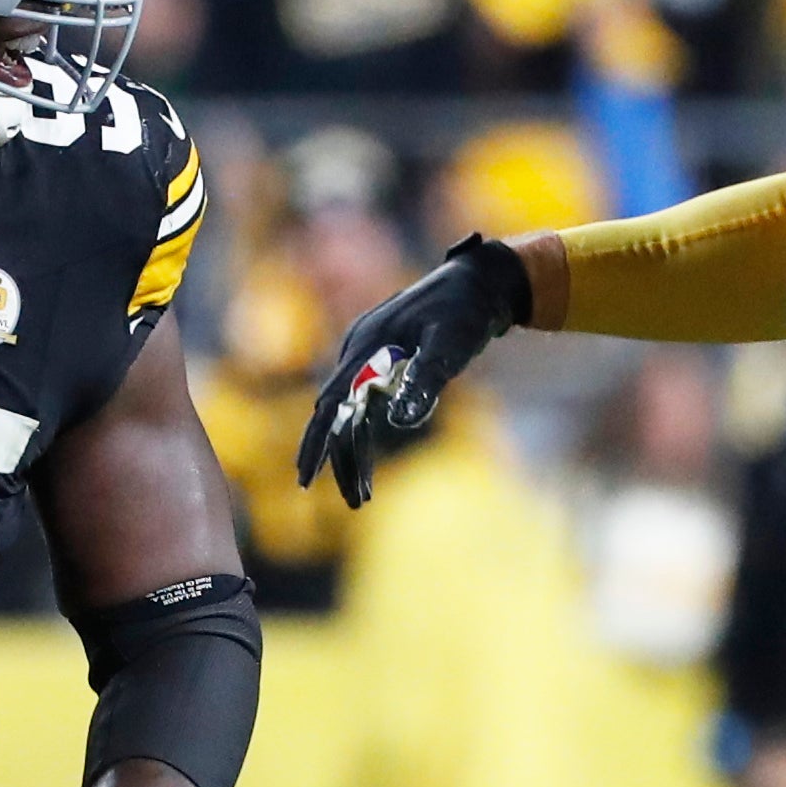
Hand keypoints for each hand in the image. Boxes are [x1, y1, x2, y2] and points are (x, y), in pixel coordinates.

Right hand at [292, 232, 529, 505]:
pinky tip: (369, 467)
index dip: (317, 442)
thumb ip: (426, 380)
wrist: (479, 283)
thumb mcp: (450, 345)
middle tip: (354, 503)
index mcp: (366, 347)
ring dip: (353, 455)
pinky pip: (362, 407)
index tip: (306, 479)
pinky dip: (363, 437)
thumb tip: (401, 421)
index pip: (330, 403)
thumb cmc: (465, 312)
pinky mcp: (382, 363)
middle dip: (339, 461)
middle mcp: (358, 352)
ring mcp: (368, 357)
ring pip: (349, 415)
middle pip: (335, 415)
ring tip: (363, 497)